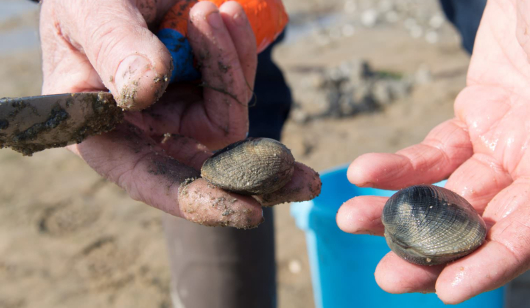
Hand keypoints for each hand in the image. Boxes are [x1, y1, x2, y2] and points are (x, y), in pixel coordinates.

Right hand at [39, 0, 320, 228]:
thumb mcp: (91, 12)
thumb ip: (114, 49)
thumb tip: (145, 91)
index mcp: (103, 130)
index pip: (147, 178)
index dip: (195, 200)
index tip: (247, 213)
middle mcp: (146, 131)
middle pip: (208, 167)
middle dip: (255, 170)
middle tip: (306, 180)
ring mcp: (181, 111)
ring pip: (229, 117)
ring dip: (229, 66)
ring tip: (208, 10)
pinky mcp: (207, 89)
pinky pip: (239, 86)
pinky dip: (240, 53)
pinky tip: (230, 15)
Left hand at [337, 0, 529, 302]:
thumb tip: (526, 209)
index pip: (528, 236)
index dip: (491, 266)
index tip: (448, 290)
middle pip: (479, 227)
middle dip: (430, 252)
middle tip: (387, 275)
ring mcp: (501, 149)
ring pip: (446, 193)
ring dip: (397, 211)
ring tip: (351, 220)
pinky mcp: (469, 124)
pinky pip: (429, 153)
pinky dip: (396, 166)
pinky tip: (363, 172)